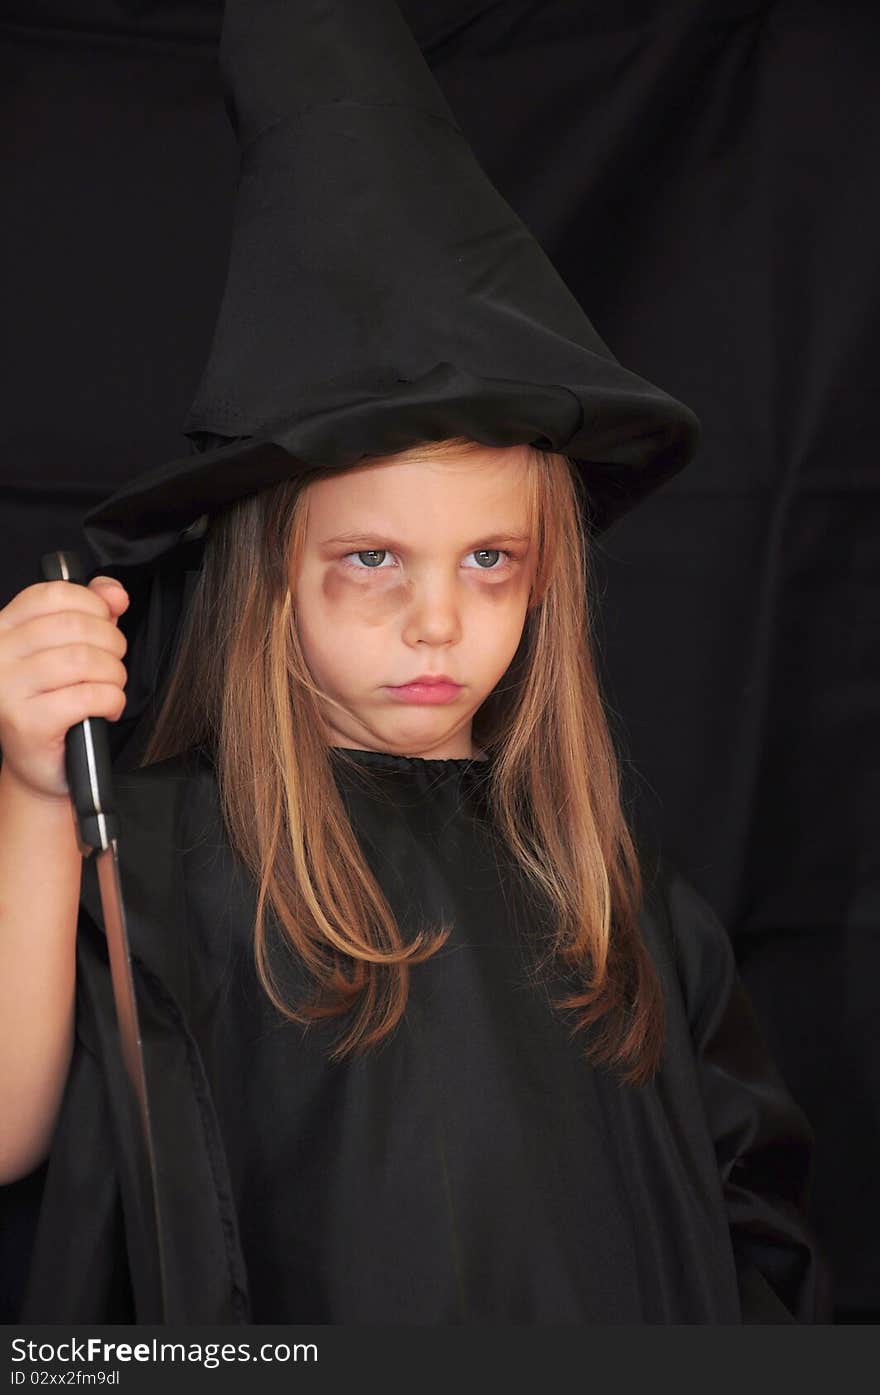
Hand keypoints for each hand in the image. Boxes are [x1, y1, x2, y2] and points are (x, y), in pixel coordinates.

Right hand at [0, 577, 128, 800]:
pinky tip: (107, 708)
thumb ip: (92, 612)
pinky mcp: (25, 722)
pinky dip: (112, 700)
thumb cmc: (54, 704)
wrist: (40, 765)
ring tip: (111, 687)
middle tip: (113, 663)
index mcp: (3, 630)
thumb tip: (114, 593)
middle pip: (73, 626)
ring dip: (113, 674)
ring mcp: (7, 689)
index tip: (106, 621)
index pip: (51, 595)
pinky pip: (87, 696)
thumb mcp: (69, 649)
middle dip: (111, 643)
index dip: (91, 604)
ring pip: (83, 660)